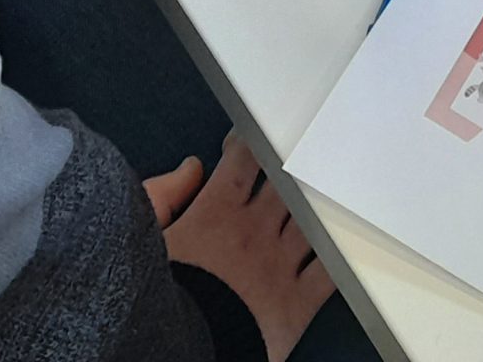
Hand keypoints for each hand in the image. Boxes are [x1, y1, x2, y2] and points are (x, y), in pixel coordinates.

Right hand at [154, 136, 337, 359]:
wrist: (174, 351)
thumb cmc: (157, 295)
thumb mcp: (142, 238)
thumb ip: (162, 195)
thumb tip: (191, 167)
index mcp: (218, 212)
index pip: (245, 157)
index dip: (253, 142)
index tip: (254, 141)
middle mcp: (255, 233)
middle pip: (287, 181)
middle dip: (292, 167)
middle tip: (298, 158)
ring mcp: (280, 265)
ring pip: (313, 216)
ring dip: (319, 202)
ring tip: (325, 190)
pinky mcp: (298, 302)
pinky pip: (330, 268)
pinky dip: (338, 251)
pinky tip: (340, 240)